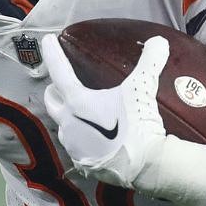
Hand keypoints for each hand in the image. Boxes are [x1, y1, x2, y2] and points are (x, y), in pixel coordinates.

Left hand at [40, 34, 168, 187]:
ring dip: (67, 114)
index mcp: (77, 102)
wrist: (145, 165)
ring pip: (62, 124)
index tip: (46, 41)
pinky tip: (91, 133)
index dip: (52, 54)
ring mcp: (73, 144)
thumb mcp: (143, 89)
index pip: (59, 71)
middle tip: (61, 81)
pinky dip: (80, 134)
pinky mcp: (81, 161)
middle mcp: (68, 123)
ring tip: (79, 109)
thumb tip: (159, 41)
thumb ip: (149, 62)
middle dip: (54, 89)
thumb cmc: (138, 125)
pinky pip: (74, 143)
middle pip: (52, 100)